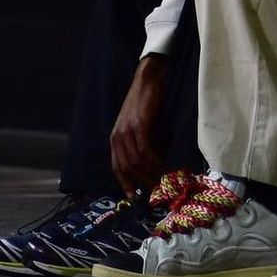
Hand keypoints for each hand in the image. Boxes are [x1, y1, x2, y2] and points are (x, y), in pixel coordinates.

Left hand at [110, 56, 167, 194]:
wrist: (148, 80)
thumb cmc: (146, 102)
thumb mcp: (139, 125)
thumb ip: (140, 142)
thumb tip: (150, 162)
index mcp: (115, 138)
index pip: (116, 167)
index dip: (125, 183)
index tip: (135, 195)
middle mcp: (117, 137)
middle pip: (126, 167)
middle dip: (141, 180)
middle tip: (155, 188)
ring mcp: (127, 131)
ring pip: (136, 161)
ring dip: (149, 172)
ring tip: (161, 179)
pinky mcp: (139, 126)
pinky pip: (145, 150)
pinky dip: (154, 161)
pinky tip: (162, 165)